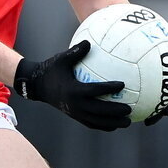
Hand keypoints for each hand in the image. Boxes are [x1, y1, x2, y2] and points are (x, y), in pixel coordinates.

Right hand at [14, 41, 131, 130]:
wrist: (37, 86)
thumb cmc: (51, 70)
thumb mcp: (61, 59)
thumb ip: (76, 51)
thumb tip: (89, 42)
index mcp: (73, 90)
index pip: (95, 90)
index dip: (109, 88)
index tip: (122, 84)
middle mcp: (75, 104)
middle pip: (99, 111)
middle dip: (115, 112)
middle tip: (129, 110)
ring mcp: (75, 113)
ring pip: (97, 121)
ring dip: (112, 123)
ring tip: (127, 122)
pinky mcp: (74, 117)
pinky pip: (91, 124)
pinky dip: (103, 126)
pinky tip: (114, 125)